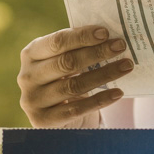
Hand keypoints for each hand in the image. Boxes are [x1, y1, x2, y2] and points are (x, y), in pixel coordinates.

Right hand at [17, 25, 133, 127]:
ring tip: (126, 66)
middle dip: (97, 53)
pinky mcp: (43, 121)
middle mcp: (27, 76)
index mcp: (31, 54)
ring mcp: (32, 100)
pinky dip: (100, 100)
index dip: (81, 37)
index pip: (57, 42)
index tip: (105, 33)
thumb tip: (109, 36)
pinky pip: (77, 110)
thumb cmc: (66, 79)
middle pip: (66, 62)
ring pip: (74, 86)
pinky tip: (118, 92)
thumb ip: (78, 48)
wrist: (59, 116)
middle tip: (120, 46)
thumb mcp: (65, 61)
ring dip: (104, 74)